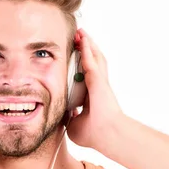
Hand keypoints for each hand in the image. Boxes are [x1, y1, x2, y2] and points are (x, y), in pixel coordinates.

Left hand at [66, 28, 122, 152]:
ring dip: (87, 45)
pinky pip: (91, 60)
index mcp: (92, 96)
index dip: (81, 66)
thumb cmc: (95, 134)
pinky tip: (83, 39)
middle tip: (78, 38)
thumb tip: (63, 113)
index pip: (85, 76)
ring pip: (94, 58)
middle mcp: (98, 86)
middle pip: (92, 63)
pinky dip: (87, 49)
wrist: (106, 135)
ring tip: (81, 33)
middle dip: (85, 50)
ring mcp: (100, 82)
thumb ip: (68, 117)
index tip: (73, 59)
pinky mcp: (98, 80)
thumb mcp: (74, 125)